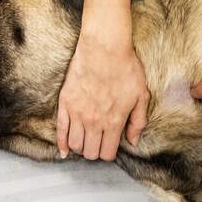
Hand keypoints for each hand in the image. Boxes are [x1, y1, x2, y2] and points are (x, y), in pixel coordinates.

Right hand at [57, 18, 149, 160]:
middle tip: (98, 142)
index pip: (107, 153)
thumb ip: (138, 121)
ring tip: (86, 140)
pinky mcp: (65, 104)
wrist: (104, 48)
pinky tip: (64, 151)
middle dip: (95, 151)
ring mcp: (77, 114)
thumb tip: (133, 142)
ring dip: (81, 147)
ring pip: (75, 145)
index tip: (110, 145)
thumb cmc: (126, 69)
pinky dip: (61, 144)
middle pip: (90, 152)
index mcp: (114, 121)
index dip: (109, 152)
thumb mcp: (141, 96)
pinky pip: (60, 131)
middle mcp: (94, 122)